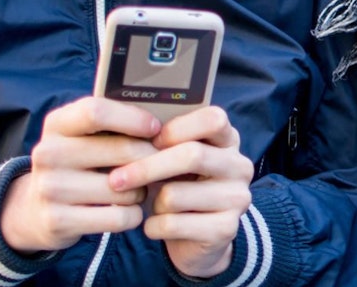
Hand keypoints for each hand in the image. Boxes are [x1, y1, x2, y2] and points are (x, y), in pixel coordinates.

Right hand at [0, 97, 159, 252]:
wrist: (34, 210)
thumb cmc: (77, 164)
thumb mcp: (83, 137)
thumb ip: (113, 123)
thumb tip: (162, 123)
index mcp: (57, 124)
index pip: (96, 112)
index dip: (133, 119)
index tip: (155, 128)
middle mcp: (49, 153)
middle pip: (122, 150)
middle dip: (152, 158)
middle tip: (160, 164)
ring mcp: (50, 188)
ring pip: (125, 189)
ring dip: (141, 191)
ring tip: (135, 190)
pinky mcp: (58, 220)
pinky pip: (119, 217)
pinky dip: (133, 215)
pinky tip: (127, 210)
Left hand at [108, 106, 253, 278]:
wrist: (197, 238)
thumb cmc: (179, 186)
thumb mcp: (175, 159)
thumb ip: (163, 141)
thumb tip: (127, 127)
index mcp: (228, 140)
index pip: (212, 119)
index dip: (176, 128)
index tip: (148, 140)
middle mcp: (240, 166)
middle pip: (192, 155)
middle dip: (147, 167)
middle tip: (116, 178)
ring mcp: (237, 198)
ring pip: (175, 195)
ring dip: (153, 202)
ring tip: (156, 205)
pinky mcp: (225, 229)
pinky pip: (172, 224)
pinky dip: (153, 226)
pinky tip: (156, 226)